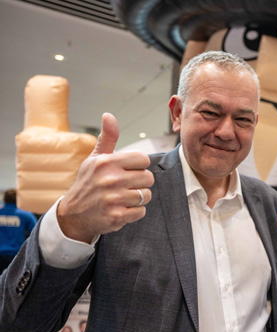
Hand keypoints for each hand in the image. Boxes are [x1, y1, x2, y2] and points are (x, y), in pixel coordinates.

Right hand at [57, 113, 153, 242]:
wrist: (73, 214)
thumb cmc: (88, 183)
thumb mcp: (95, 159)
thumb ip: (107, 138)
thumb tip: (108, 115)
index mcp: (106, 162)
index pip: (143, 159)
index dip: (139, 166)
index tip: (128, 171)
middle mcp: (110, 179)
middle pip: (148, 178)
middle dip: (140, 183)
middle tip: (125, 186)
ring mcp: (113, 199)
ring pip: (146, 195)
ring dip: (138, 198)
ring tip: (123, 198)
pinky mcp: (116, 216)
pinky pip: (141, 211)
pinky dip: (134, 212)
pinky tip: (121, 209)